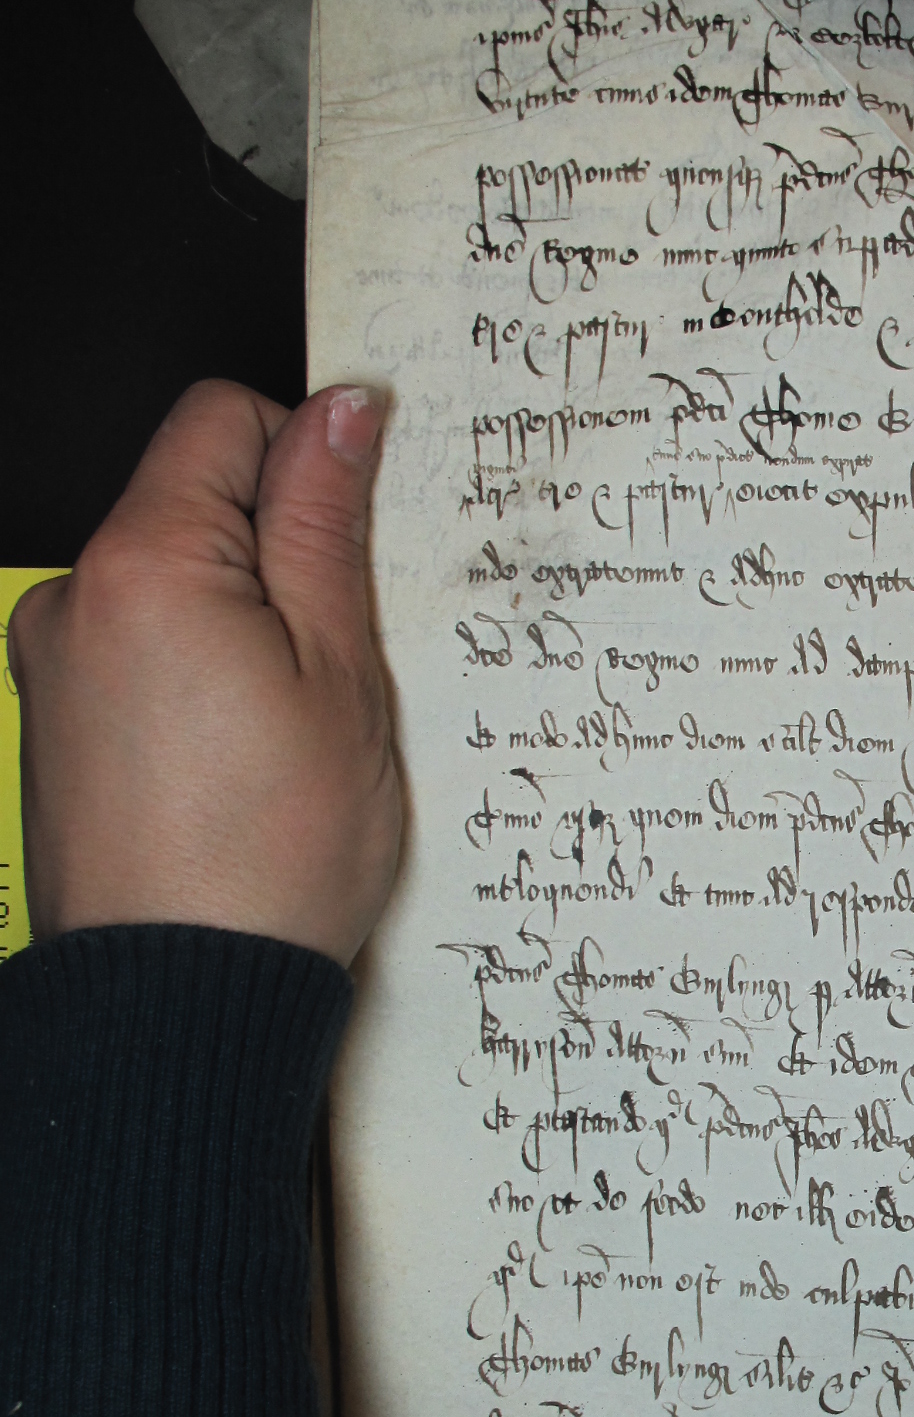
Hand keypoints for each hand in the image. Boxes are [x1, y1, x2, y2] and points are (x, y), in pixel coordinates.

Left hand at [8, 380, 400, 967]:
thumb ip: (327, 528)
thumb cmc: (269, 861)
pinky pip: (141, 652)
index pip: (221, 419)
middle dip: (276, 554)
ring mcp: (53, 663)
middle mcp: (75, 598)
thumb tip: (341, 415)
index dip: (304, 456)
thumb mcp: (340, 674)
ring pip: (172, 584)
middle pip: (192, 502)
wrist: (181, 1001)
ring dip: (240, 624)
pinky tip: (242, 760)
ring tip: (291, 728)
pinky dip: (198, 679)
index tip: (357, 528)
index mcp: (145, 565)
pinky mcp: (56, 721)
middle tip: (338, 658)